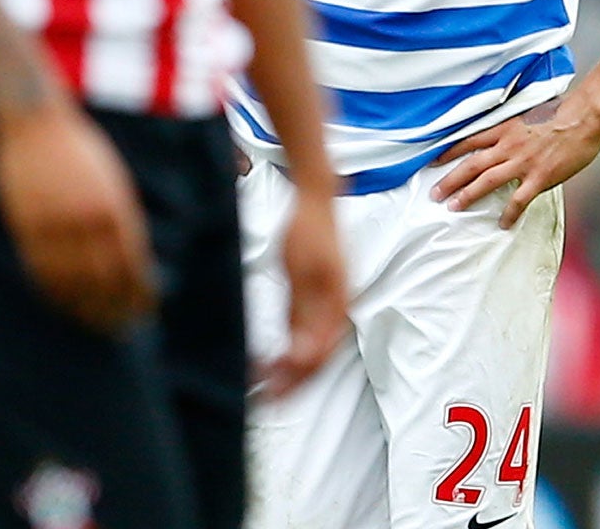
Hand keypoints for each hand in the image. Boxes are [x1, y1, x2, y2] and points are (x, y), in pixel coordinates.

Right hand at [0, 98, 156, 333]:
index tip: (148, 311)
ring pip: (72, 282)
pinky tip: (62, 304)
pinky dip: (53, 292)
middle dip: (116, 309)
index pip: (134, 265)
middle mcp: (89, 220)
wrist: (36, 121)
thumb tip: (130, 260)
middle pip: (105, 281)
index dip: (141, 294)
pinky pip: (41, 270)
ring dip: (85, 309)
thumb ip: (120, 218)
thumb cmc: (79, 149)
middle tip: (122, 328)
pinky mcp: (27, 226)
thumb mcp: (112, 180)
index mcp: (117, 207)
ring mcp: (56, 224)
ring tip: (94, 324)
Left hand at [259, 185, 345, 396]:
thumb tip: (303, 356)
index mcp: (336, 307)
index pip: (319, 358)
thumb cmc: (307, 231)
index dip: (296, 380)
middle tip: (264, 399)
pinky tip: (269, 361)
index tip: (272, 394)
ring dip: (289, 371)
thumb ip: (302, 314)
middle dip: (292, 384)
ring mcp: (327, 305)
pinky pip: (304, 335)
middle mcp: (335, 311)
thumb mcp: (301, 272)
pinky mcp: (314, 299)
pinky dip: (288, 352)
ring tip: (262, 385)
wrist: (314, 200)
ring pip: (311, 350)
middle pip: (317, 360)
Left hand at [432, 103, 599, 229]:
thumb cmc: (561, 113)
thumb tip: (506, 136)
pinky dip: (509, 214)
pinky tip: (502, 224)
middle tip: (434, 194)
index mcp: (506, 128)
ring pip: (487, 182)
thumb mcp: (529, 114)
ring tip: (454, 207)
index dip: (450, 152)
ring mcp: (523, 163)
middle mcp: (509, 146)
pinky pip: (518, 200)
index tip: (434, 162)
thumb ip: (514, 128)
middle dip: (450, 180)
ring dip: (468, 195)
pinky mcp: (539, 177)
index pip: (470, 141)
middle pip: (471, 164)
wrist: (583, 119)